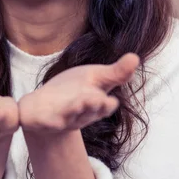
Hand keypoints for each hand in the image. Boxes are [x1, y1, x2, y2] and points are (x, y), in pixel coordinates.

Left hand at [18, 53, 139, 134]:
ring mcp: (64, 118)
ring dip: (76, 109)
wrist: (42, 107)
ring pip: (72, 115)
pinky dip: (50, 120)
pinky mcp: (46, 121)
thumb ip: (115, 72)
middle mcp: (82, 114)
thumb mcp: (94, 79)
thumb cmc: (72, 91)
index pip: (105, 106)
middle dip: (94, 106)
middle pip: (90, 111)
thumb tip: (136, 57)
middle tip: (101, 101)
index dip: (107, 104)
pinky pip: (48, 121)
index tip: (111, 100)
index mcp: (96, 105)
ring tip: (80, 101)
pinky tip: (49, 118)